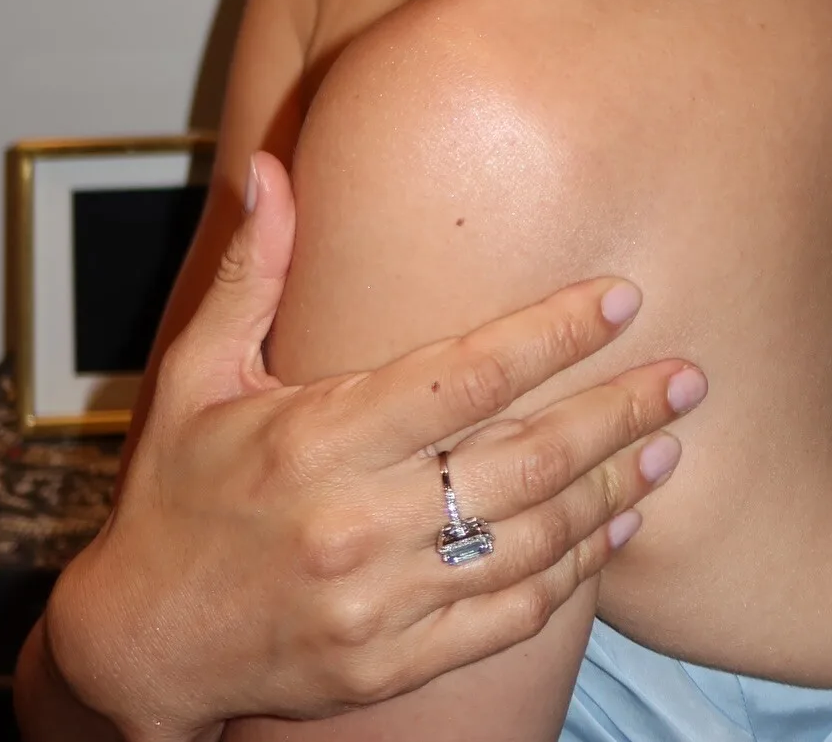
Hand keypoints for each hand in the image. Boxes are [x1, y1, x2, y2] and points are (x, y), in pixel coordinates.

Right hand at [39, 153, 704, 740]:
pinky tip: (618, 528)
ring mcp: (382, 602)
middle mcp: (358, 521)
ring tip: (672, 439)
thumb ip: (252, 272)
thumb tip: (269, 168)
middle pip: (524, 458)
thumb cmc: (175, 494)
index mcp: (317, 438)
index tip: (620, 296)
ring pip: (531, 538)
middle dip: (617, 409)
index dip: (553, 333)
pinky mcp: (396, 663)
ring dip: (614, 488)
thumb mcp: (195, 374)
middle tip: (689, 371)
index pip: (465, 376)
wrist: (142, 645)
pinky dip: (574, 569)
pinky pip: (509, 613)